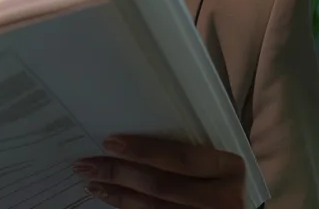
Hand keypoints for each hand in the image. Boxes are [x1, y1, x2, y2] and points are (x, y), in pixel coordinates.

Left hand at [73, 135, 245, 207]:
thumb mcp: (218, 156)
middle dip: (120, 172)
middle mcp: (223, 198)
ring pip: (152, 207)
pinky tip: (107, 194)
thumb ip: (193, 143)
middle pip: (162, 185)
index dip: (145, 151)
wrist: (231, 204)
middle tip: (87, 163)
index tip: (111, 141)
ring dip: (116, 192)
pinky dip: (125, 206)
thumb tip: (139, 119)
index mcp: (230, 168)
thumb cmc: (223, 173)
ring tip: (90, 178)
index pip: (182, 159)